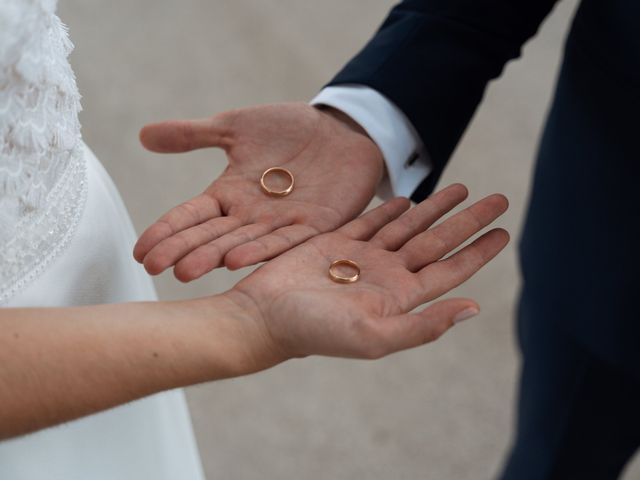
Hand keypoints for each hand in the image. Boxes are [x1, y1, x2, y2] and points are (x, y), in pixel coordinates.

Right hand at [134, 103, 383, 280]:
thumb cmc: (288, 130)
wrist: (340, 131)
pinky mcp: (315, 224)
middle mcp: (251, 215)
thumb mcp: (236, 127)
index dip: (166, 231)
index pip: (191, 216)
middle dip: (183, 250)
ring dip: (215, 257)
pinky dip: (261, 250)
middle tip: (156, 267)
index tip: (139, 250)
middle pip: (211, 235)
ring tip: (186, 271)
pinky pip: (285, 240)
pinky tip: (236, 261)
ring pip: (242, 243)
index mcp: (230, 194)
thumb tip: (143, 136)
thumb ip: (194, 135)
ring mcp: (282, 222)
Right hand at [224, 184, 508, 359]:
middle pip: (438, 241)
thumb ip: (424, 325)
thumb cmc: (316, 331)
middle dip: (468, 220)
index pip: (451, 269)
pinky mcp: (336, 242)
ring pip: (409, 226)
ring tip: (460, 188)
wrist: (264, 316)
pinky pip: (372, 221)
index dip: (479, 250)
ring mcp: (362, 257)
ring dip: (435, 208)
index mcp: (400, 297)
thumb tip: (473, 308)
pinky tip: (408, 199)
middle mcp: (386, 275)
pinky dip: (391, 208)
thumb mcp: (375, 335)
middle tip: (498, 198)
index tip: (505, 231)